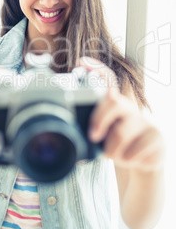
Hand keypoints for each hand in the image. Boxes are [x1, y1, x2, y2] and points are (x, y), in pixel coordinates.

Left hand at [77, 57, 164, 172]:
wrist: (139, 166)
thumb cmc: (116, 147)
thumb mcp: (101, 136)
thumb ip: (90, 127)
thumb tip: (72, 129)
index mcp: (114, 105)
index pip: (108, 79)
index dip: (96, 68)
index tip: (82, 62)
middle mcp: (130, 108)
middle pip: (115, 101)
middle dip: (99, 119)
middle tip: (93, 136)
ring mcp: (145, 121)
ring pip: (121, 133)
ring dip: (112, 150)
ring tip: (113, 155)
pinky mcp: (157, 137)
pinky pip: (136, 150)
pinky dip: (128, 160)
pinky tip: (131, 159)